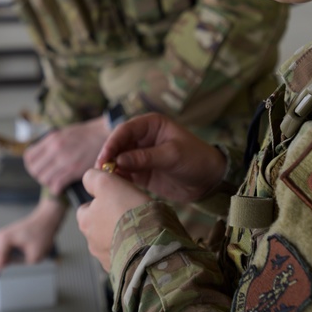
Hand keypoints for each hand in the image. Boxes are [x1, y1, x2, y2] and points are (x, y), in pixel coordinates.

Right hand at [0, 197, 66, 271]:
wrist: (46, 219)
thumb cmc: (42, 235)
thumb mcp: (33, 257)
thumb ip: (16, 263)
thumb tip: (3, 266)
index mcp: (5, 239)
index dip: (0, 267)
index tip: (8, 268)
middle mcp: (0, 235)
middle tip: (1, 264)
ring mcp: (1, 234)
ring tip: (5, 260)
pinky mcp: (5, 235)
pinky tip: (9, 255)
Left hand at [24, 116, 108, 193]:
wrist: (104, 133)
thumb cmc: (87, 134)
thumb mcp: (64, 133)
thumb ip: (51, 144)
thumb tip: (42, 155)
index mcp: (51, 139)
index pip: (29, 157)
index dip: (31, 165)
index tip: (39, 167)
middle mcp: (55, 149)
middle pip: (35, 170)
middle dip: (39, 176)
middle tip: (48, 176)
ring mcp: (64, 160)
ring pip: (44, 179)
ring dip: (48, 183)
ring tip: (56, 181)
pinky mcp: (74, 170)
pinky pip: (56, 185)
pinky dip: (57, 188)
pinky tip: (63, 186)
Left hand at [77, 169, 150, 271]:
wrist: (150, 244)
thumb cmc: (128, 211)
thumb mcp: (107, 183)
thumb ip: (93, 178)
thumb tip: (88, 180)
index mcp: (85, 222)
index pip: (86, 208)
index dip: (101, 200)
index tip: (116, 198)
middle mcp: (92, 243)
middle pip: (99, 226)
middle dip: (112, 219)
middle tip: (130, 211)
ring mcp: (107, 258)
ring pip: (112, 241)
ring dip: (122, 235)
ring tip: (139, 227)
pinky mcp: (123, 269)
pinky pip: (125, 255)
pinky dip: (131, 249)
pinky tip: (142, 241)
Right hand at [95, 113, 225, 202]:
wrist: (210, 181)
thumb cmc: (196, 159)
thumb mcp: (172, 155)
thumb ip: (145, 157)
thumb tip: (118, 161)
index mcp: (151, 124)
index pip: (125, 130)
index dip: (113, 142)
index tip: (105, 156)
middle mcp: (143, 138)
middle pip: (118, 145)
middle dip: (108, 156)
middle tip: (101, 170)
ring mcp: (140, 156)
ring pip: (118, 160)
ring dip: (111, 169)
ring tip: (105, 180)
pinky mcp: (141, 173)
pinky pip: (125, 174)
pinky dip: (118, 179)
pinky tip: (115, 186)